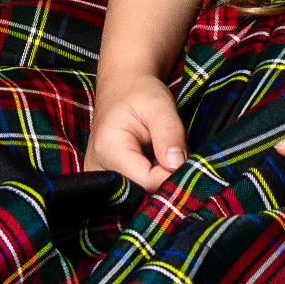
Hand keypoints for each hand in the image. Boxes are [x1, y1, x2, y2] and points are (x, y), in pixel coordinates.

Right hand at [88, 71, 186, 186]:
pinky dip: (149, 180)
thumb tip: (177, 166)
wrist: (122, 88)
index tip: (187, 161)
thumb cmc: (140, 93)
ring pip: (138, 195)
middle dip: (164, 179)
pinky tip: (155, 163)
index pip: (147, 182)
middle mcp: (96, 169)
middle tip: (177, 157)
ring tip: (163, 155)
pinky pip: (133, 190)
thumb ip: (169, 134)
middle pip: (141, 193)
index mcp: (107, 150)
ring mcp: (99, 177)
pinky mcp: (106, 180)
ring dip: (157, 180)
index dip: (171, 176)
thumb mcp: (160, 105)